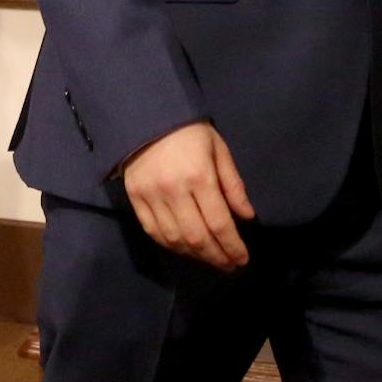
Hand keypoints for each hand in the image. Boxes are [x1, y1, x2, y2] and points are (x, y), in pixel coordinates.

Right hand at [119, 122, 255, 270]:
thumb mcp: (218, 150)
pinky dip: (170, 245)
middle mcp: (174, 191)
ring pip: (174, 239)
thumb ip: (233, 185)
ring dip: (195, 256)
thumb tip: (247, 217)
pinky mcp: (135, 198)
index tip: (243, 260)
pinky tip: (184, 249)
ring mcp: (151, 196)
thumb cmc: (189, 132)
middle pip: (197, 237)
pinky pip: (153, 231)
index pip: (219, 223)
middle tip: (230, 266)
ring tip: (210, 260)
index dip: (233, 247)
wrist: (145, 115)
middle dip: (217, 257)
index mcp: (199, 177)